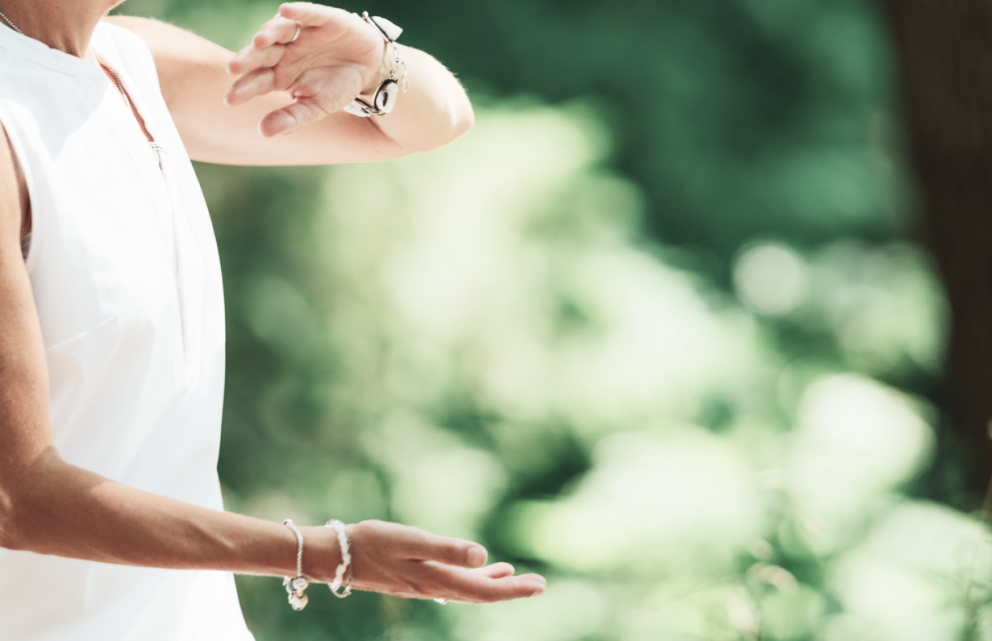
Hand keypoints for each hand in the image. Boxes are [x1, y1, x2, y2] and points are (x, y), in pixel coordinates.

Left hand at [225, 2, 387, 136]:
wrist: (369, 69)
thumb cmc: (338, 87)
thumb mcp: (316, 107)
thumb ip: (291, 118)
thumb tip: (262, 133)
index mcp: (280, 73)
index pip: (257, 79)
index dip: (244, 88)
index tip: (229, 100)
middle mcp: (286, 51)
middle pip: (262, 53)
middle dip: (248, 59)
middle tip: (233, 68)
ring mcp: (302, 33)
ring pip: (279, 29)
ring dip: (268, 33)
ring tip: (259, 42)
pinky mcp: (323, 20)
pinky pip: (308, 14)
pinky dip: (298, 11)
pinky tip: (285, 11)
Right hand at [345, 520, 546, 603]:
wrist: (337, 556)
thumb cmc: (373, 542)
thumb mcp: (412, 540)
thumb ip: (447, 548)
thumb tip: (483, 557)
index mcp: (438, 579)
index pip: (485, 591)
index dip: (515, 590)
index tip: (540, 586)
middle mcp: (434, 586)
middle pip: (480, 593)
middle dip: (511, 590)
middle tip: (539, 585)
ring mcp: (424, 584)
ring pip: (467, 589)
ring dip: (492, 584)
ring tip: (513, 575)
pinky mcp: (414, 578)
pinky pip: (452, 583)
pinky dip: (470, 578)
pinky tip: (471, 571)